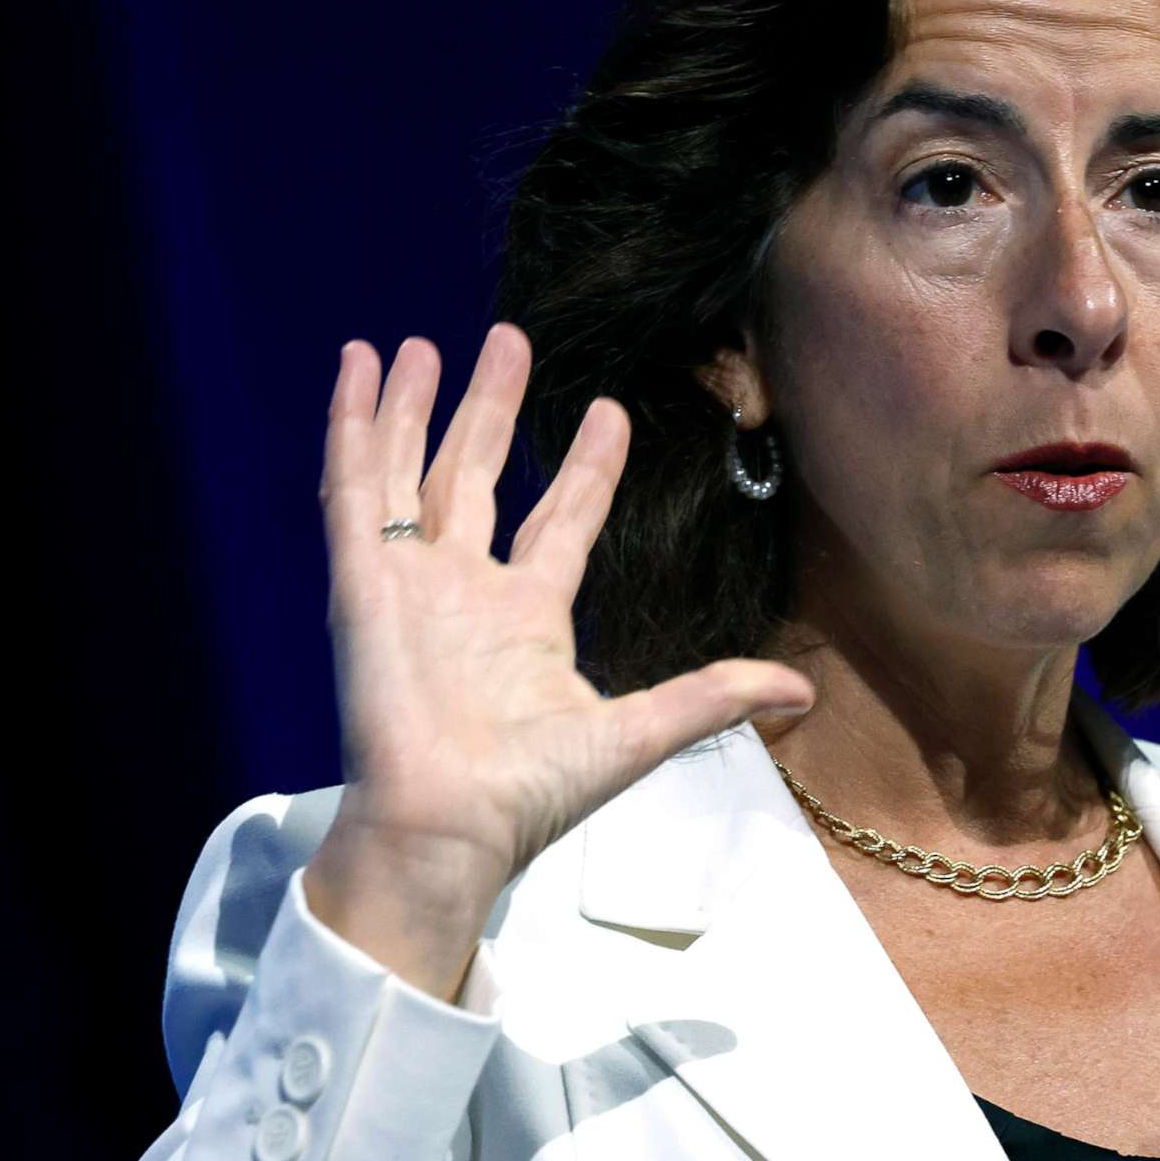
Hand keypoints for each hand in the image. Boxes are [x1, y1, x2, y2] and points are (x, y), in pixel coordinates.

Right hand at [314, 326, 813, 922]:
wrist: (445, 822)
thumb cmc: (529, 791)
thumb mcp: (638, 733)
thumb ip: (711, 697)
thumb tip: (805, 692)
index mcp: (527, 617)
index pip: (562, 519)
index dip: (588, 465)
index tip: (611, 408)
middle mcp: (464, 589)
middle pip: (477, 475)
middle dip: (492, 407)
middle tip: (509, 339)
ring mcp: (408, 579)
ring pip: (410, 469)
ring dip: (414, 405)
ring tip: (418, 342)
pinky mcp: (361, 576)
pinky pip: (354, 485)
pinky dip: (355, 423)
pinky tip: (359, 366)